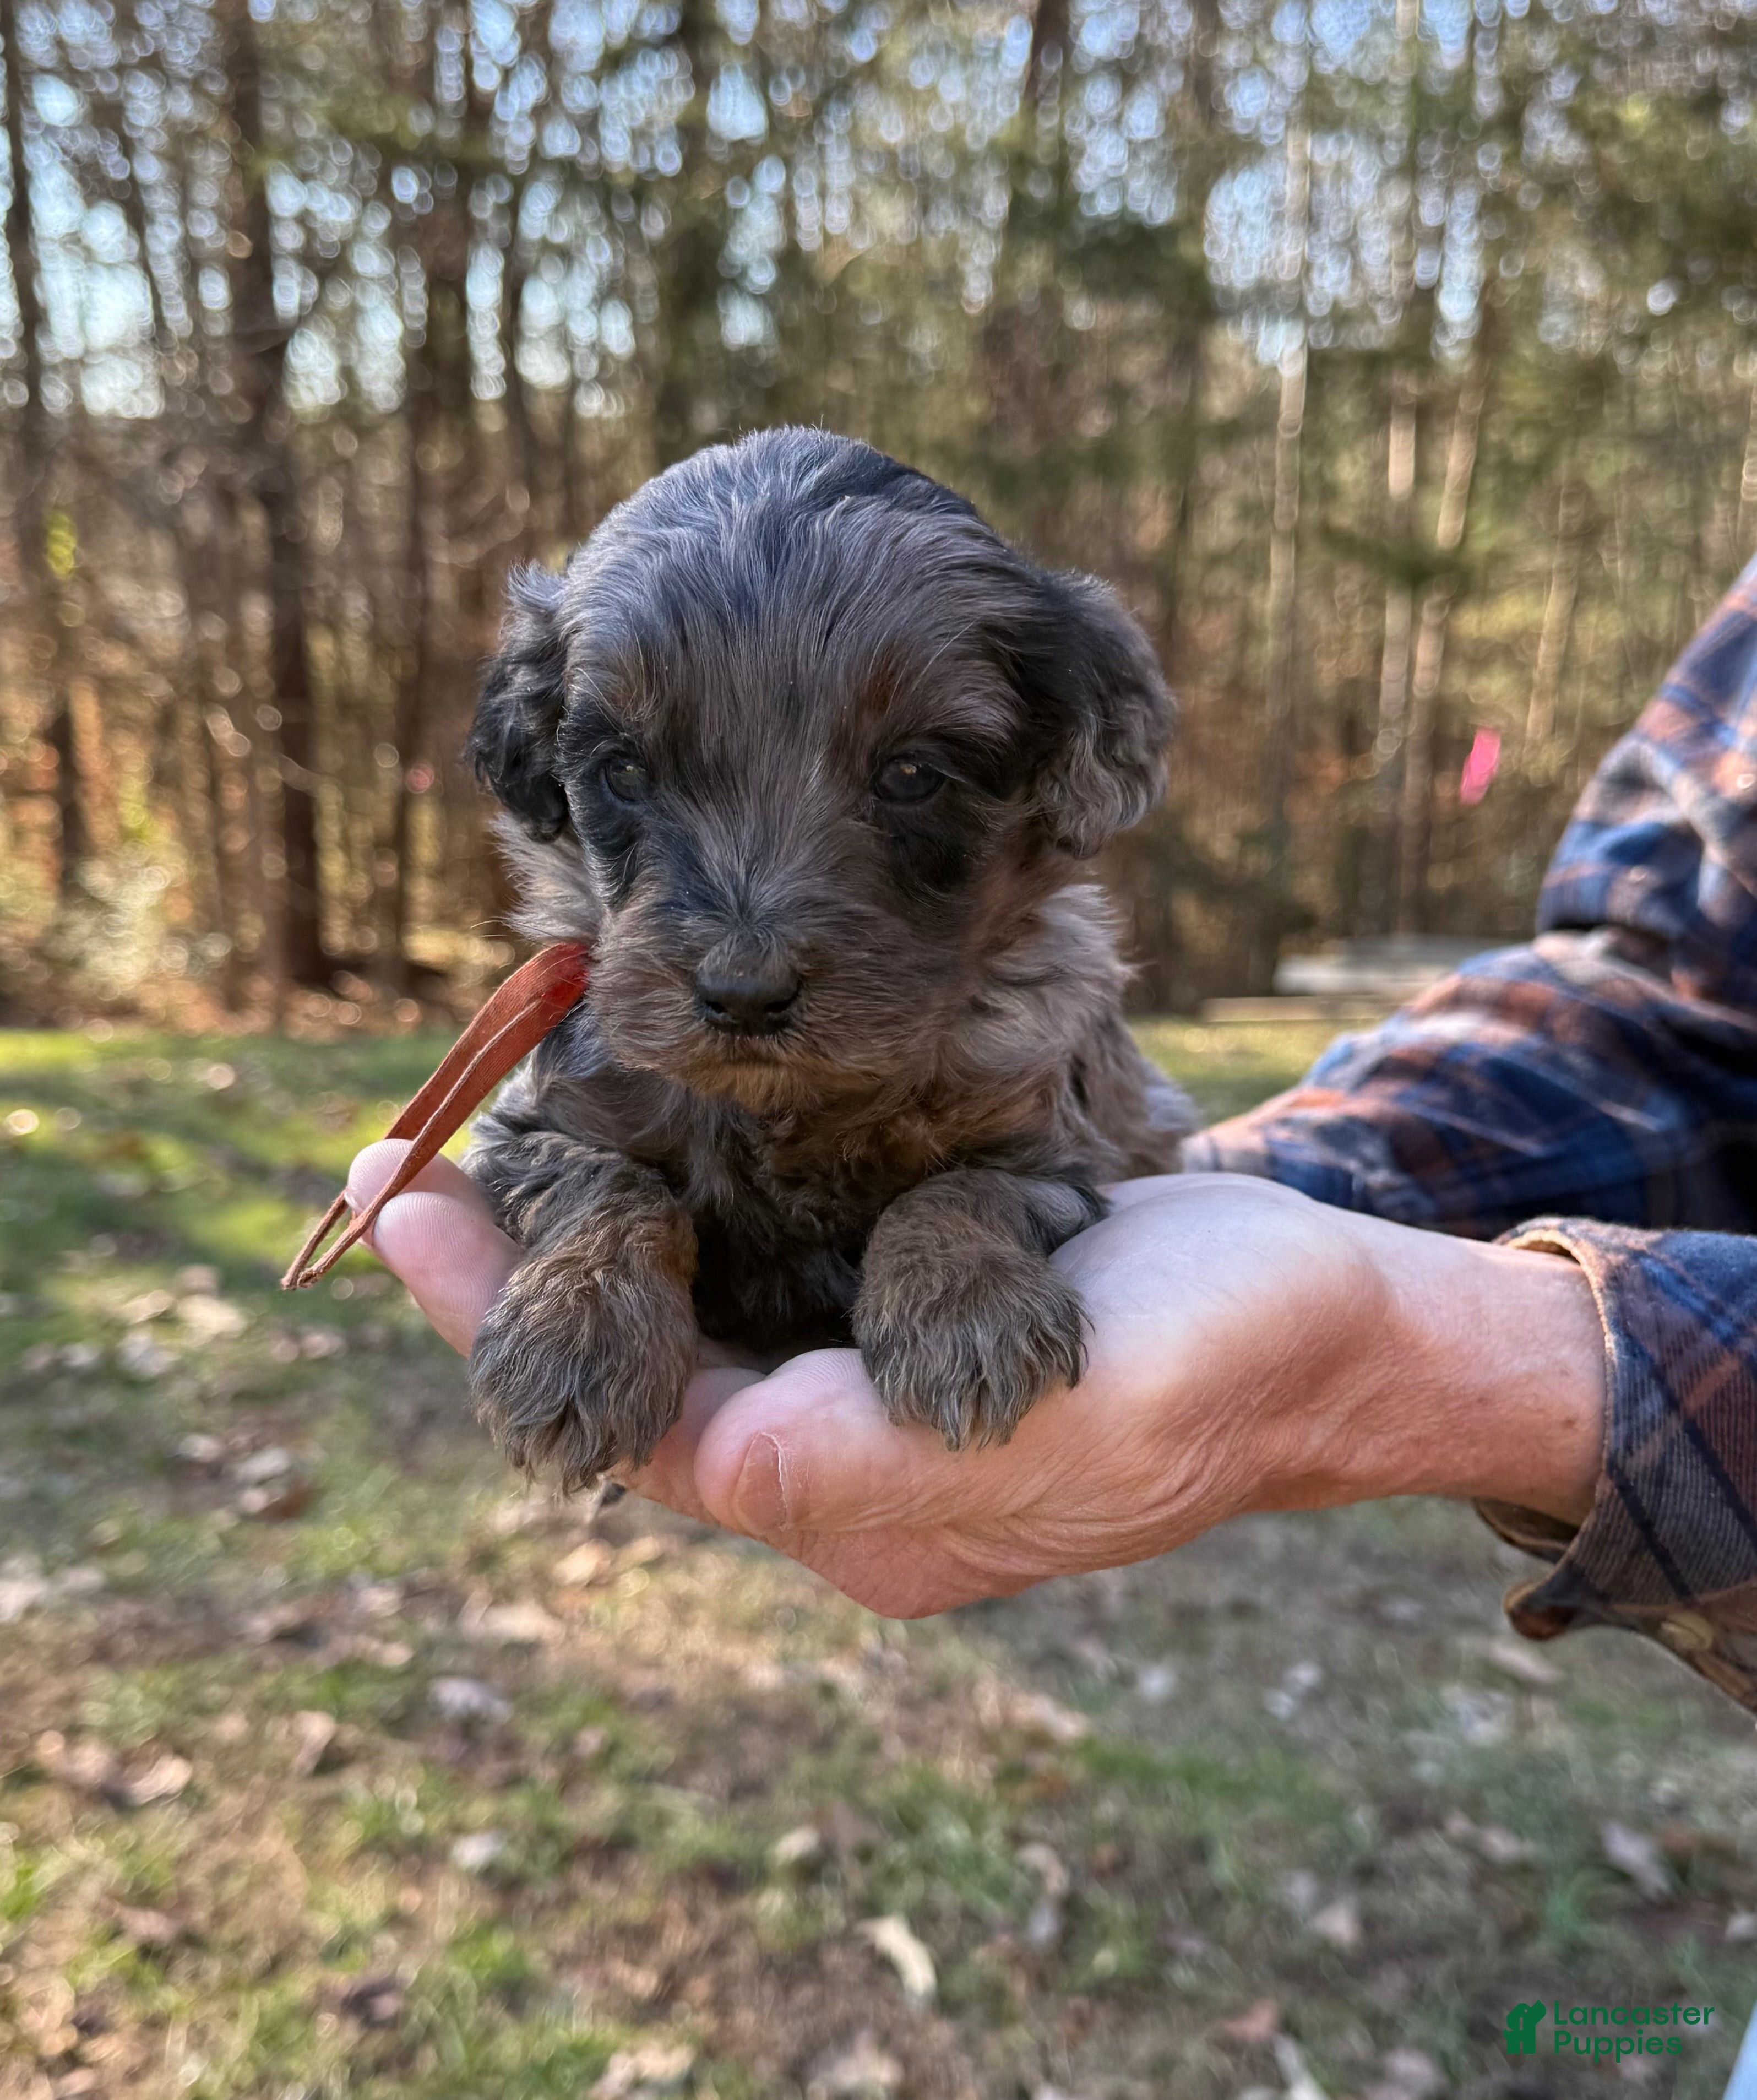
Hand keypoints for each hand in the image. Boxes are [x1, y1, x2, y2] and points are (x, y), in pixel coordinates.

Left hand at [344, 1143, 1604, 1616]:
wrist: (1340, 1327)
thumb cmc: (1225, 1358)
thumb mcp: (1070, 1417)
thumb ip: (884, 1458)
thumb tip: (720, 1461)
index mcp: (867, 1506)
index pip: (644, 1425)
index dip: (514, 1326)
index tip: (400, 1211)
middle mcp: (851, 1463)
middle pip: (647, 1374)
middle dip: (527, 1280)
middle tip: (397, 1168)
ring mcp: (881, 1394)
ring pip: (700, 1319)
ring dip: (597, 1238)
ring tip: (487, 1142)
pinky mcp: (917, 1320)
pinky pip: (773, 1273)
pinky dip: (693, 1210)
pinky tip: (646, 1137)